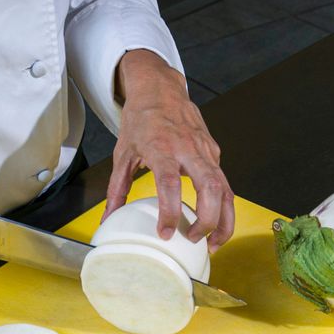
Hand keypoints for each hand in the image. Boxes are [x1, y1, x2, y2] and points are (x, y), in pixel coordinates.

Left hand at [108, 50, 234, 250]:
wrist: (161, 89)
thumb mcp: (123, 152)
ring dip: (223, 220)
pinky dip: (224, 207)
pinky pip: (225, 183)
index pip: (170, 183)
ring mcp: (206, 150)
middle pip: (209, 187)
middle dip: (207, 220)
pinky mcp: (214, 153)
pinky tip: (214, 224)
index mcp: (162, 147)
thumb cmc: (141, 118)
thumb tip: (109, 218)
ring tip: (213, 244)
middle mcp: (188, 148)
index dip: (170, 211)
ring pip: (225, 188)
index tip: (167, 233)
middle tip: (193, 240)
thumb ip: (116, 189)